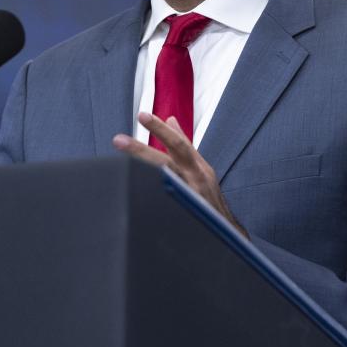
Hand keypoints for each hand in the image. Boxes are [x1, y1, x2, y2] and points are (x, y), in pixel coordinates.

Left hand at [112, 112, 246, 237]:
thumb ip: (184, 145)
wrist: (227, 231)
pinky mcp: (189, 213)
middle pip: (173, 157)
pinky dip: (152, 198)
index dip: (161, 129)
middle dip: (146, 148)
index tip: (142, 115)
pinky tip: (132, 197)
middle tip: (119, 140)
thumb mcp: (200, 168)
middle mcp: (197, 177)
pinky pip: (168, 204)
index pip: (179, 142)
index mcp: (198, 166)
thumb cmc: (209, 196)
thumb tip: (170, 120)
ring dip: (143, 170)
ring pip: (167, 178)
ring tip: (121, 166)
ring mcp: (193, 195)